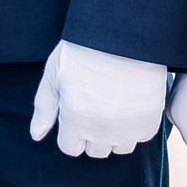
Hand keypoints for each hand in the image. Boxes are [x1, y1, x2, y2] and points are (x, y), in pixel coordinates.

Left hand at [28, 39, 167, 157]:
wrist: (123, 35)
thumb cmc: (83, 50)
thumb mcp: (54, 75)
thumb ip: (44, 109)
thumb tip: (37, 136)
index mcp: (75, 120)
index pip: (70, 148)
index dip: (71, 132)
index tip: (76, 113)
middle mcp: (101, 130)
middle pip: (95, 150)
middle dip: (91, 133)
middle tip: (96, 106)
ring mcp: (128, 128)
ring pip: (119, 147)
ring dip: (115, 133)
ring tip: (114, 106)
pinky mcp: (150, 120)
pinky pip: (141, 137)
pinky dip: (136, 126)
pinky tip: (130, 104)